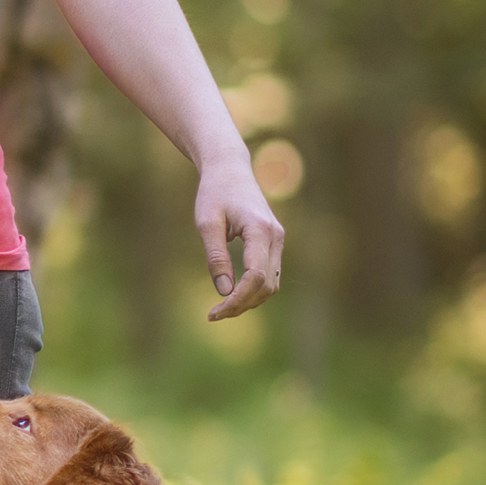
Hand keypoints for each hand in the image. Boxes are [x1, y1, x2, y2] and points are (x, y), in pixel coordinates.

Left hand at [194, 152, 286, 321]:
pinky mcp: (274, 243)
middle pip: (267, 285)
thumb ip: (216, 257)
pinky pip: (269, 274)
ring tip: (221, 308)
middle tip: (214, 314)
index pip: (256, 277)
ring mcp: (278, 240)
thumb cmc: (214, 193)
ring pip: (272, 283)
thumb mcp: (207, 223)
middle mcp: (276, 237)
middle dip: (242, 304)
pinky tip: (232, 295)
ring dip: (249, 300)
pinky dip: (254, 290)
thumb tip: (224, 291)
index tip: (214, 312)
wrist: (230, 170)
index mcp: (260, 230)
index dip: (237, 300)